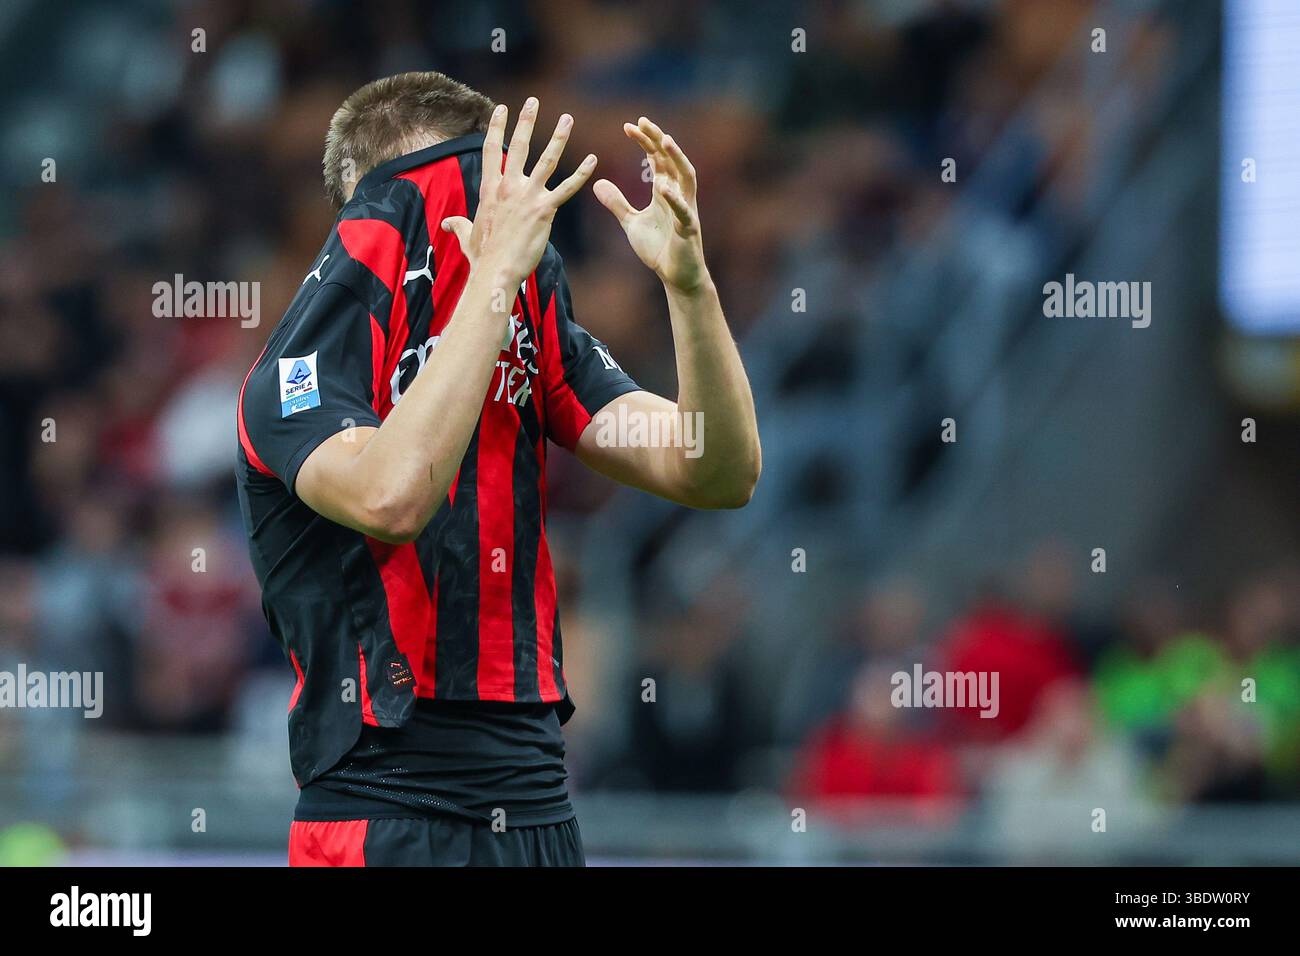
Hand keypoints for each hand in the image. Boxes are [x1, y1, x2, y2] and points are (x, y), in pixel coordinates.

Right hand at [442, 98, 596, 294]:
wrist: (496, 270)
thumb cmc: (482, 256)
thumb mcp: (466, 236)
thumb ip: (458, 225)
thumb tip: (446, 224)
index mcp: (490, 189)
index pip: (491, 150)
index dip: (497, 128)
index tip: (501, 109)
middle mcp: (509, 186)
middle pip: (519, 146)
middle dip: (526, 121)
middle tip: (533, 100)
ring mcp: (528, 196)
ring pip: (546, 160)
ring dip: (558, 137)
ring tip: (567, 119)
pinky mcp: (545, 210)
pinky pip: (567, 188)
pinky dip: (581, 174)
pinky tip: (592, 160)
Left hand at [594, 117, 707, 293]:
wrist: (676, 276)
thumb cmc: (659, 249)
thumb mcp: (631, 223)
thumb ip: (617, 203)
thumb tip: (597, 183)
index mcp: (664, 192)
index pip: (656, 159)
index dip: (645, 142)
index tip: (629, 125)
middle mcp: (678, 195)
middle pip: (671, 160)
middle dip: (658, 140)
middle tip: (643, 122)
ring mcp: (686, 210)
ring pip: (686, 177)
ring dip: (677, 158)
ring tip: (665, 141)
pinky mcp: (688, 229)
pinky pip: (683, 211)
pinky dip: (675, 199)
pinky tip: (663, 187)